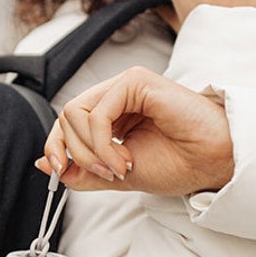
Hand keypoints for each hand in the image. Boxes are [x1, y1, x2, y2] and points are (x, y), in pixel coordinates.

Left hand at [37, 66, 233, 197]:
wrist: (211, 162)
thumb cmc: (178, 164)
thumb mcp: (116, 175)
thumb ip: (81, 171)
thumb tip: (43, 165)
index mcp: (112, 114)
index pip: (67, 124)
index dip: (55, 147)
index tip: (57, 172)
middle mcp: (116, 96)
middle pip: (65, 117)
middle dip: (77, 154)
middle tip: (107, 174)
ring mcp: (126, 85)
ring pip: (74, 113)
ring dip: (90, 150)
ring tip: (120, 167)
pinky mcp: (135, 81)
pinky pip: (96, 113)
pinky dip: (102, 143)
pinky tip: (124, 159)